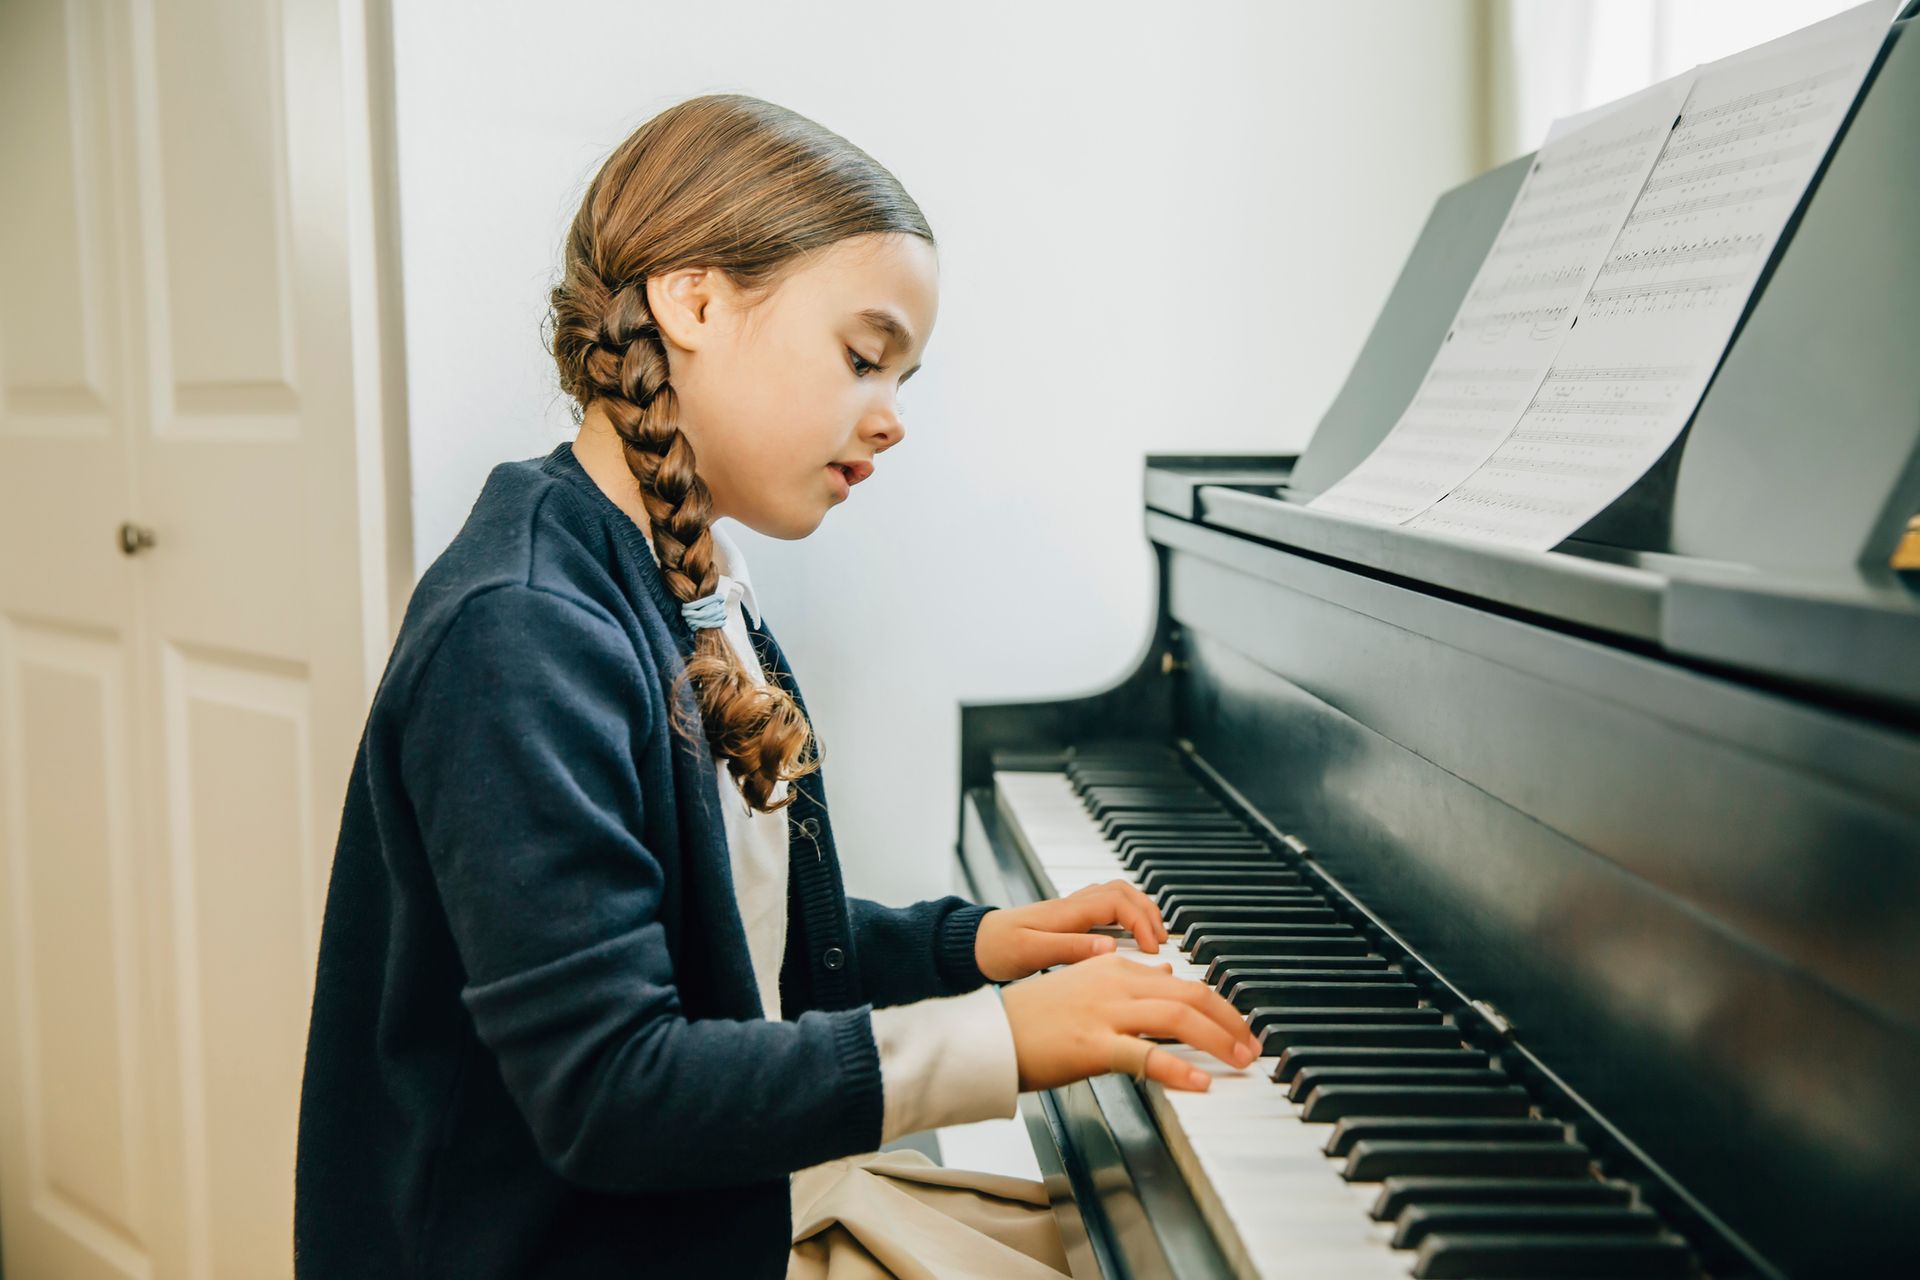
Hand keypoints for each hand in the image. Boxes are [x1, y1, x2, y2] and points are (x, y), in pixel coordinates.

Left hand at [973, 879, 1168, 982]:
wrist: (971, 944)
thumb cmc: (996, 949)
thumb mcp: (1031, 954)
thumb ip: (1071, 950)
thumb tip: (1112, 949)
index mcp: (1068, 912)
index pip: (1119, 903)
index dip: (1143, 923)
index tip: (1154, 950)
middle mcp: (1072, 905)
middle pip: (1124, 891)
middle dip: (1149, 911)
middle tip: (1163, 941)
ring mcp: (1070, 909)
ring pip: (1116, 894)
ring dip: (1139, 909)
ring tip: (1153, 936)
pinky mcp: (1066, 918)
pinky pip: (1105, 906)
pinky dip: (1125, 914)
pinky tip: (1127, 936)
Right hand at [1000, 953, 1260, 1091]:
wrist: (991, 1034)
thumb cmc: (1033, 1017)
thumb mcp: (1085, 984)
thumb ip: (1128, 979)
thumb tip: (1165, 974)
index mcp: (1114, 965)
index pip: (1183, 981)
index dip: (1218, 1006)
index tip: (1237, 1027)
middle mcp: (1115, 983)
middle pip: (1191, 994)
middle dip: (1230, 1021)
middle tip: (1251, 1046)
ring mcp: (1105, 1013)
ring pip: (1179, 1017)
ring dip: (1218, 1040)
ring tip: (1239, 1061)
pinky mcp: (1093, 1045)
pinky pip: (1146, 1055)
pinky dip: (1179, 1068)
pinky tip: (1199, 1082)